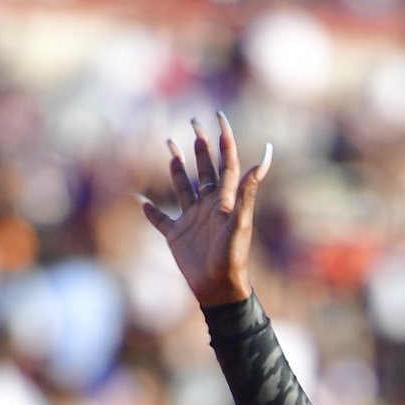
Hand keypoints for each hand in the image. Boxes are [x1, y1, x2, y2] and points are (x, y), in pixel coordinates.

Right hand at [139, 112, 271, 309]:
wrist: (217, 288)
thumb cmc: (231, 256)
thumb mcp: (240, 221)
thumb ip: (248, 189)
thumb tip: (265, 157)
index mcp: (224, 199)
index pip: (226, 162)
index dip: (224, 139)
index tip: (219, 117)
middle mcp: (208, 205)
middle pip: (204, 168)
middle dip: (199, 144)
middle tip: (193, 121)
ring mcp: (191, 219)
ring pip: (182, 186)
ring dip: (176, 166)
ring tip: (170, 145)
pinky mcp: (176, 236)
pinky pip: (160, 218)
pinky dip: (149, 209)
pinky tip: (139, 198)